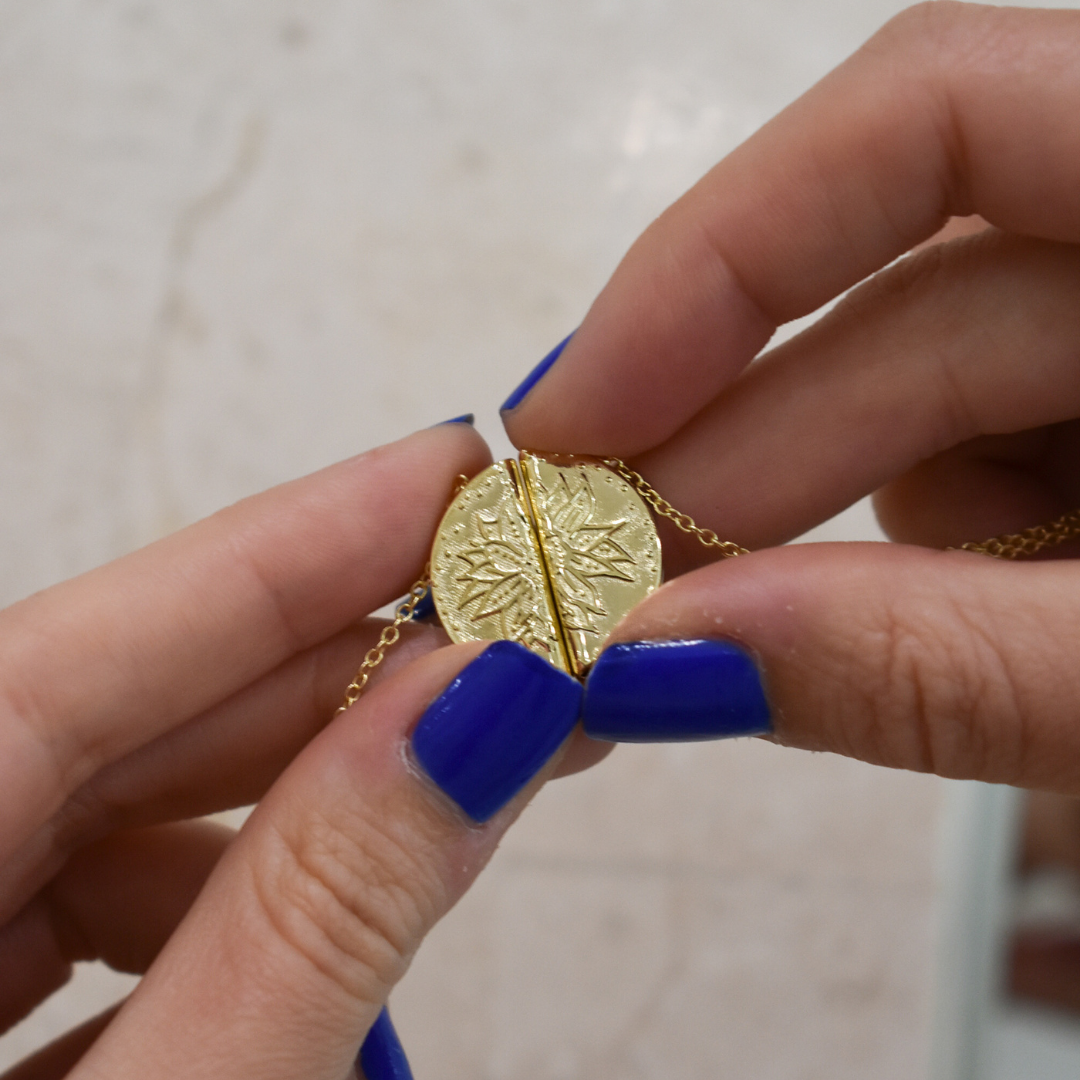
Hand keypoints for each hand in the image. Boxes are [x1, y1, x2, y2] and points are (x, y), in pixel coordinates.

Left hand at [0, 425, 589, 1078]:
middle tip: (512, 639)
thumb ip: (314, 920)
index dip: (289, 549)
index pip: (78, 654)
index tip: (448, 474)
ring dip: (297, 809)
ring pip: (118, 826)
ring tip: (467, 790)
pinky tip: (336, 936)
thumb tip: (476, 711)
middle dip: (331, 681)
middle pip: (115, 726)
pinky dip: (227, 916)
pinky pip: (96, 926)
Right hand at [502, 3, 1079, 791]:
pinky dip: (918, 538)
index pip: (931, 115)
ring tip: (723, 630)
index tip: (575, 416)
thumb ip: (931, 670)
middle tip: (592, 594)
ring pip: (934, 381)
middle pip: (901, 289)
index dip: (721, 250)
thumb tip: (658, 663)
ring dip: (816, 516)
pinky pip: (992, 440)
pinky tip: (898, 624)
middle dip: (730, 454)